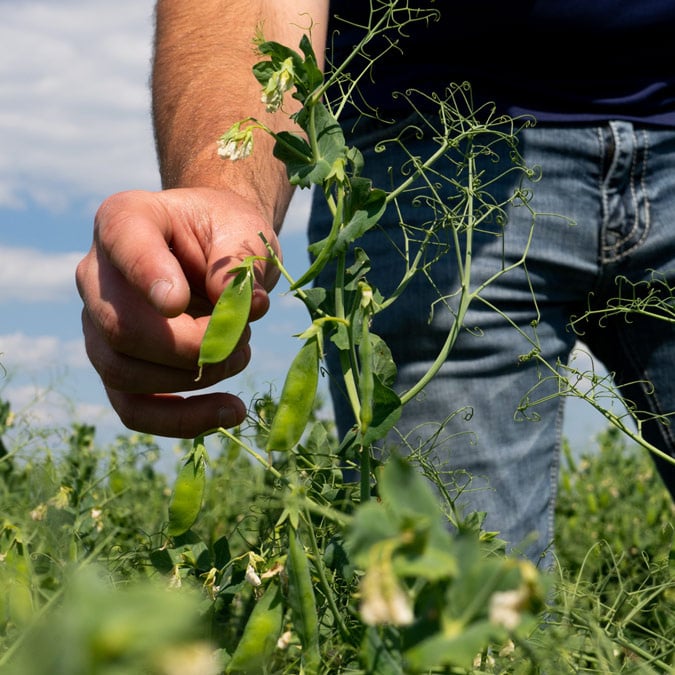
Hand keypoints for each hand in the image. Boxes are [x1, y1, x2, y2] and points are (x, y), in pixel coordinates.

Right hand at [76, 187, 281, 437]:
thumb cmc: (226, 233)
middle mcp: (97, 275)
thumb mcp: (244, 231)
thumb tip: (240, 310)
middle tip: (242, 339)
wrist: (217, 249)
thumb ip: (239, 263)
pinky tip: (231, 411)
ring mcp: (99, 325)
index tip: (178, 302)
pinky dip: (184, 420)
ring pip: (124, 373)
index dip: (146, 276)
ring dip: (195, 377)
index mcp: (124, 220)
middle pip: (121, 328)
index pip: (122, 244)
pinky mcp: (119, 367)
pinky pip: (134, 409)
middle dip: (191, 346)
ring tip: (241, 355)